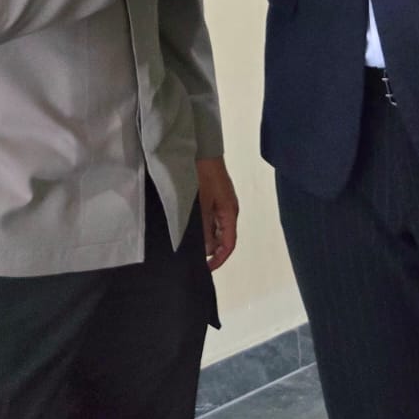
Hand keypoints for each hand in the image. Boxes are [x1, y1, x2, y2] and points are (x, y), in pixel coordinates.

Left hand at [196, 156, 238, 271]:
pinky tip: (189, 228)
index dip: (218, 259)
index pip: (228, 244)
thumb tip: (206, 249)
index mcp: (230, 213)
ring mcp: (222, 203)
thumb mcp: (201, 204)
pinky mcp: (215, 196)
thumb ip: (204, 227)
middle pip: (223, 238)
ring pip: (216, 229)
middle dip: (210, 250)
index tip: (205, 269)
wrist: (203, 149)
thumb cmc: (203, 175)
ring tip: (188, 244)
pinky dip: (203, 227)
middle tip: (192, 258)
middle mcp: (229, 210)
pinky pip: (211, 219)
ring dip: (205, 238)